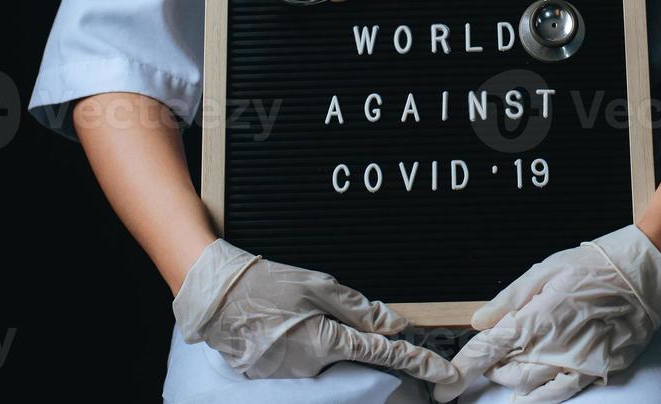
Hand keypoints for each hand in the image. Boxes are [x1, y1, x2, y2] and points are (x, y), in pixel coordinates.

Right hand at [172, 238, 457, 383]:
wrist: (215, 295)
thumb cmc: (268, 283)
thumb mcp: (320, 285)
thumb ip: (362, 308)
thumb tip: (397, 323)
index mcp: (328, 341)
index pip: (385, 353)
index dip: (419, 362)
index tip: (445, 374)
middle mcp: (311, 368)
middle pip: (350, 353)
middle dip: (346, 334)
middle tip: (310, 310)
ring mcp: (290, 377)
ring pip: (324, 357)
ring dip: (318, 337)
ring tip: (287, 312)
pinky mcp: (272, 377)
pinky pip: (300, 361)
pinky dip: (297, 343)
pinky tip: (278, 324)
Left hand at [434, 225, 660, 402]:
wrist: (643, 272)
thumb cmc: (595, 265)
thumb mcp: (546, 269)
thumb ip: (510, 299)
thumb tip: (479, 320)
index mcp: (537, 316)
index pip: (489, 349)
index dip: (463, 368)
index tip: (445, 385)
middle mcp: (553, 344)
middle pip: (505, 369)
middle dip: (488, 368)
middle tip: (486, 359)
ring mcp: (576, 360)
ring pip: (527, 384)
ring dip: (509, 379)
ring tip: (505, 369)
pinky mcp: (597, 369)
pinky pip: (560, 392)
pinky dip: (538, 398)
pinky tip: (524, 397)